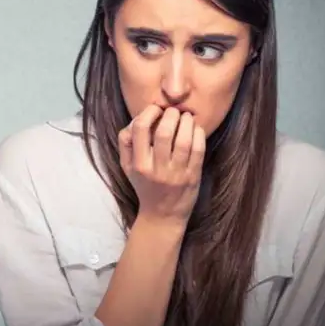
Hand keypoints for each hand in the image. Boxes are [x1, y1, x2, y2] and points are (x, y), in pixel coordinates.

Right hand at [118, 105, 205, 226]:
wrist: (162, 215)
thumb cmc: (144, 186)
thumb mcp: (127, 168)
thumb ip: (126, 144)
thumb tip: (136, 119)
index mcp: (138, 164)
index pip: (139, 129)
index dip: (148, 113)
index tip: (155, 109)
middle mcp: (156, 169)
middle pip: (164, 132)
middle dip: (171, 115)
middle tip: (173, 111)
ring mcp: (176, 173)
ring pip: (183, 139)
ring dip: (186, 122)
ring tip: (186, 116)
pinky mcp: (193, 176)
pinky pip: (198, 150)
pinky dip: (198, 134)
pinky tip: (195, 128)